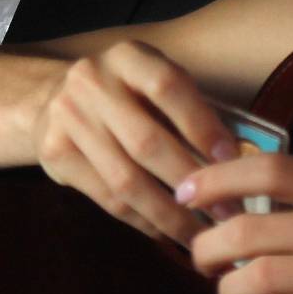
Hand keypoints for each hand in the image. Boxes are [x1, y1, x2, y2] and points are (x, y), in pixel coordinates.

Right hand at [31, 41, 239, 245]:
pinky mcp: (54, 153)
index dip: (201, 125)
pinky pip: (107, 198)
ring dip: (169, 215)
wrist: (51, 99)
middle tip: (228, 214)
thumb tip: (241, 162)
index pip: (168, 87)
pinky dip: (143, 221)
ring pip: (126, 179)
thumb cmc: (125, 95)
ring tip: (202, 236)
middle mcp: (91, 82)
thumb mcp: (153, 84)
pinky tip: (167, 232)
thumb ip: (189, 110)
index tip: (231, 161)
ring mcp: (67, 118)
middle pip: (147, 141)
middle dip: (192, 183)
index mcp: (127, 57)